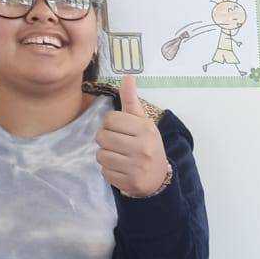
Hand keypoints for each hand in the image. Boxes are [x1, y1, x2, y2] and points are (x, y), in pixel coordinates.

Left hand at [95, 75, 170, 196]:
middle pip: (102, 137)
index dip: (111, 124)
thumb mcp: (143, 122)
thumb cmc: (147, 144)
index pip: (110, 119)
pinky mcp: (130, 182)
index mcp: (145, 129)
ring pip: (101, 155)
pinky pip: (104, 172)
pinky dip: (109, 171)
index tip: (121, 130)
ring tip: (119, 157)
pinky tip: (121, 169)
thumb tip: (127, 76)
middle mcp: (142, 147)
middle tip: (118, 144)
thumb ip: (131, 100)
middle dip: (106, 140)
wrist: (159, 177)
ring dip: (106, 156)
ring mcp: (136, 166)